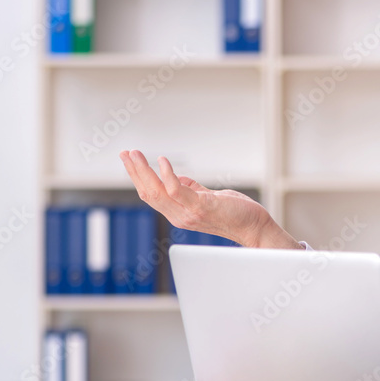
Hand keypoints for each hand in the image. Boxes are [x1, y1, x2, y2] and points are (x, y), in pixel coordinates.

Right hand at [119, 149, 301, 249]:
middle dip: (134, 172)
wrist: (254, 227)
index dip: (137, 177)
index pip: (150, 195)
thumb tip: (176, 178)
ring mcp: (188, 213)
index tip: (128, 159)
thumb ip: (191, 189)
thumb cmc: (234, 212)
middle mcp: (179, 216)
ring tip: (136, 153)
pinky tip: (162, 161)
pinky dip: (167, 174)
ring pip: (157, 191)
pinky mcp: (201, 207)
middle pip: (148, 193)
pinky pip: (176, 190)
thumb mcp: (207, 198)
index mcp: (178, 213)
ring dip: (143, 171)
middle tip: (125, 153)